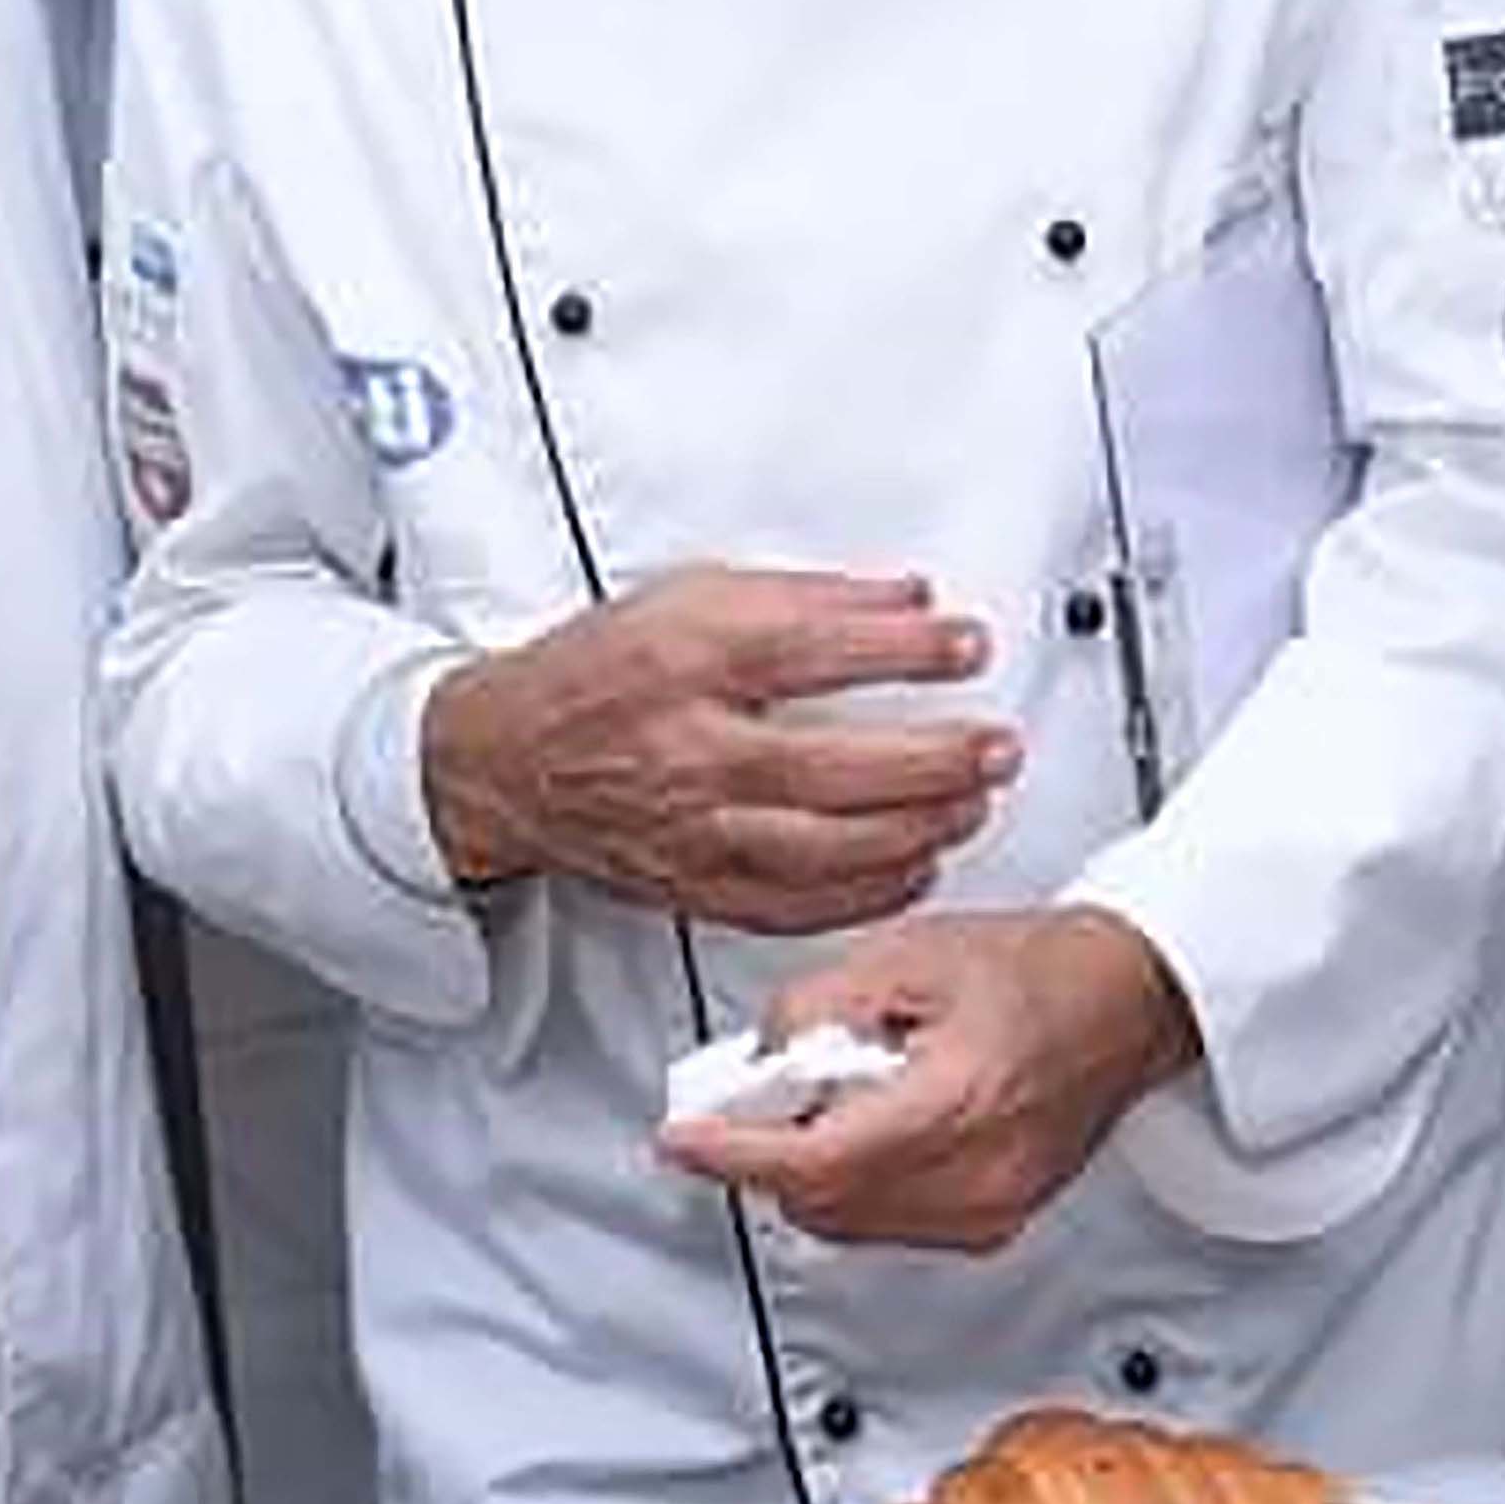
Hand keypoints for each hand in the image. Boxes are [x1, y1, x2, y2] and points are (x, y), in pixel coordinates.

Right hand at [423, 567, 1013, 933]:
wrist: (508, 761)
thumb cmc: (598, 676)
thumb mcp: (688, 597)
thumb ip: (802, 597)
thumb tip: (902, 599)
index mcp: (688, 662)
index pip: (814, 650)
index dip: (905, 647)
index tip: (966, 642)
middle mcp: (691, 751)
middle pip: (835, 766)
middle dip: (934, 759)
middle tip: (996, 746)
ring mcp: (693, 829)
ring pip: (825, 847)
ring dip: (916, 830)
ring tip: (971, 805)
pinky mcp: (695, 885)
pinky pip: (795, 906)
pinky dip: (866, 894)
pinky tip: (913, 868)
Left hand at [659, 904, 1201, 1254]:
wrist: (1128, 1001)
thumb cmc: (1042, 970)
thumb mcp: (907, 953)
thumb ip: (816, 1006)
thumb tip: (760, 1058)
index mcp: (959, 1099)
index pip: (814, 1162)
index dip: (733, 1155)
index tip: (684, 1139)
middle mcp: (977, 1173)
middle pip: (820, 1202)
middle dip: (767, 1153)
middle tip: (755, 1097)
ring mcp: (988, 1210)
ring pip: (845, 1223)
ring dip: (808, 1171)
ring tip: (828, 1099)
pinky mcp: (990, 1225)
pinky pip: (885, 1225)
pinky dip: (852, 1185)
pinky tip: (867, 1128)